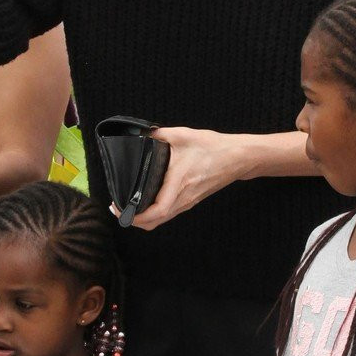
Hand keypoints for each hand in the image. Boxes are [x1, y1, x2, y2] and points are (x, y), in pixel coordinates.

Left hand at [129, 126, 249, 230]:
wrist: (237, 157)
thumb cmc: (213, 147)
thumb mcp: (183, 135)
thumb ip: (159, 133)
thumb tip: (140, 133)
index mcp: (179, 183)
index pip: (156, 211)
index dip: (135, 216)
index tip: (119, 209)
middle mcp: (183, 198)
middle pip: (154, 222)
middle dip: (133, 220)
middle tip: (118, 208)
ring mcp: (187, 201)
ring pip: (161, 219)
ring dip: (143, 217)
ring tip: (128, 205)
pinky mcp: (190, 200)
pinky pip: (168, 212)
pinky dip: (154, 213)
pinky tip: (146, 200)